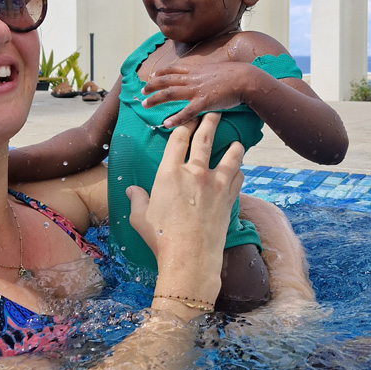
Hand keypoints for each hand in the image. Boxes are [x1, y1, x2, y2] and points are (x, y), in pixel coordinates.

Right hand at [127, 114, 243, 305]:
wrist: (190, 258)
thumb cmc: (161, 239)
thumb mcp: (140, 218)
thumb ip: (137, 199)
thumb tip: (131, 191)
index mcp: (169, 173)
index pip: (178, 138)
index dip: (183, 124)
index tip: (187, 115)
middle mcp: (194, 172)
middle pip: (205, 138)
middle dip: (210, 120)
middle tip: (215, 110)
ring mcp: (215, 184)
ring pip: (230, 155)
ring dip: (234, 145)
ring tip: (236, 140)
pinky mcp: (229, 198)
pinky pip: (238, 177)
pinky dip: (239, 171)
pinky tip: (239, 170)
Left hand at [141, 60, 255, 126]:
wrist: (246, 78)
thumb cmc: (235, 75)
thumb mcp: (216, 69)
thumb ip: (206, 73)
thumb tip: (204, 76)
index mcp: (196, 70)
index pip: (172, 70)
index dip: (160, 74)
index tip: (151, 77)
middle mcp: (193, 78)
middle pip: (166, 80)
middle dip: (152, 86)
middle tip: (141, 92)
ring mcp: (197, 90)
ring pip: (170, 93)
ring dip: (156, 98)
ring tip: (145, 105)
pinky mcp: (204, 102)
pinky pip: (187, 111)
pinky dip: (176, 118)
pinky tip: (166, 124)